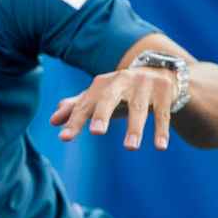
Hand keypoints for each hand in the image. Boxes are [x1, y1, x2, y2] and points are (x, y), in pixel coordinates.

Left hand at [50, 67, 178, 150]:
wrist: (160, 70)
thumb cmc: (122, 90)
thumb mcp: (101, 97)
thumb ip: (78, 107)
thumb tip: (52, 120)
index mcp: (102, 84)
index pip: (85, 104)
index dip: (74, 120)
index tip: (64, 138)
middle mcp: (121, 81)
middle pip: (109, 98)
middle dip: (102, 113)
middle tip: (96, 132)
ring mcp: (144, 85)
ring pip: (138, 108)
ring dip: (134, 127)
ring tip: (130, 147)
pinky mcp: (164, 91)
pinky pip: (162, 113)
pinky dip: (161, 129)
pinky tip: (160, 146)